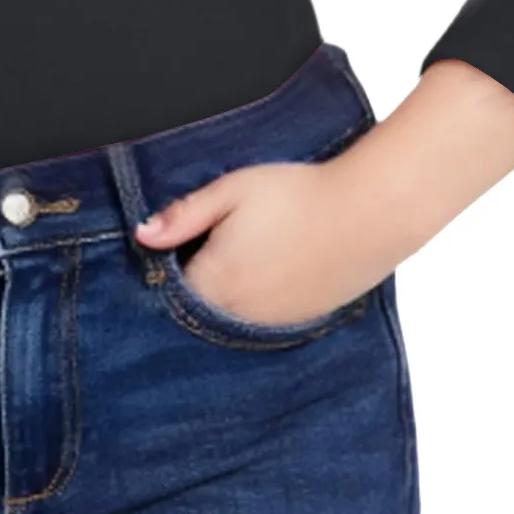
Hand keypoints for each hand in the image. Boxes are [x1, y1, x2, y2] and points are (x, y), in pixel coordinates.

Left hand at [134, 154, 405, 326]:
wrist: (370, 210)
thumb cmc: (300, 194)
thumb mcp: (232, 190)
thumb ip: (183, 215)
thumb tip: (143, 235)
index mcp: (216, 281)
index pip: (167, 290)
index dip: (167, 265)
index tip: (174, 243)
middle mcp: (240, 314)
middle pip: (195, 309)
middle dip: (194, 283)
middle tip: (211, 245)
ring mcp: (271, 324)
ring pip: (228, 318)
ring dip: (225, 295)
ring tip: (244, 255)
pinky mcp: (299, 323)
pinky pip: (260, 322)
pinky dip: (255, 302)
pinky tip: (268, 270)